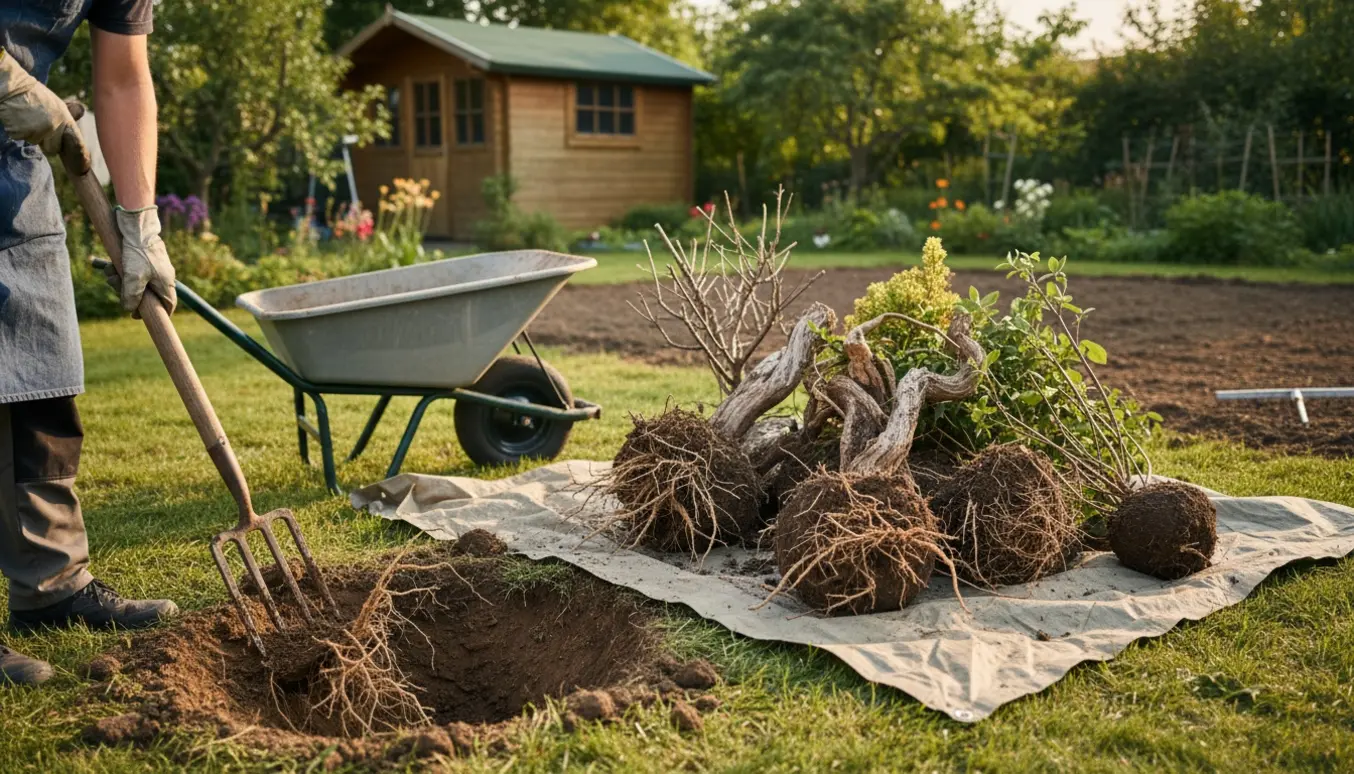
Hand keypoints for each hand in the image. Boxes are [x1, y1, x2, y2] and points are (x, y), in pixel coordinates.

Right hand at [0, 50, 89, 173]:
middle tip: (39, 126)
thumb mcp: (55, 104)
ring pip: (35, 142)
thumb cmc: (34, 94)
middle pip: (52, 149)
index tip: (82, 167)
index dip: (77, 154)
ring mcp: (37, 131)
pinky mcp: (21, 132)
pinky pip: (21, 137)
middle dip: (46, 142)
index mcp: (64, 119)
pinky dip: (18, 130)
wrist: (12, 87)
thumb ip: (65, 116)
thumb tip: (81, 112)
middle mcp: (53, 127)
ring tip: (27, 117)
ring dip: (31, 134)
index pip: (75, 143)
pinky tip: (17, 118)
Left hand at [107, 207, 175, 316]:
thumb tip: (129, 310)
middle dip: (128, 293)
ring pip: (136, 282)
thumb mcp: (133, 277)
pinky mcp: (144, 259)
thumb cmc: (139, 252)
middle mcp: (162, 276)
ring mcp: (153, 268)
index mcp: (166, 283)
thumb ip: (131, 296)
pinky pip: (132, 271)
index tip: (139, 315)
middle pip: (147, 295)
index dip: (157, 313)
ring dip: (120, 280)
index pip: (168, 305)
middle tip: (116, 287)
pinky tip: (111, 266)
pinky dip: (120, 270)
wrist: (137, 226)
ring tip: (111, 272)